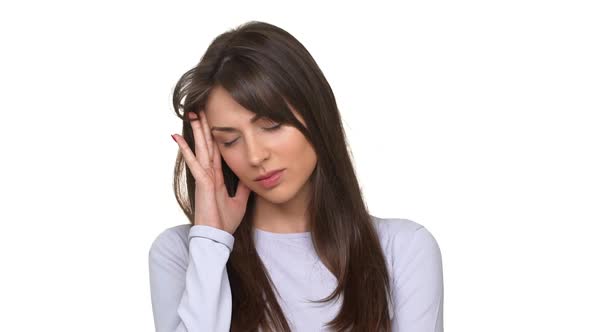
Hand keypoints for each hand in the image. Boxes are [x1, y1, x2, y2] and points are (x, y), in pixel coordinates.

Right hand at [171, 110, 250, 234]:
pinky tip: (178, 137)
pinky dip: (187, 150)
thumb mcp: (240, 201)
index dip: (214, 136)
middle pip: (207, 145)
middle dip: (204, 127)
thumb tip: (251, 176)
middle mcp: (208, 174)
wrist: (217, 238)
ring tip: (191, 114)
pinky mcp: (202, 183)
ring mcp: (204, 177)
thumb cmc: (225, 222)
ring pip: (200, 149)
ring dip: (196, 131)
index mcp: (217, 177)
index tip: (212, 120)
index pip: (216, 151)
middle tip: (201, 108)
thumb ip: (243, 187)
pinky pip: (195, 163)